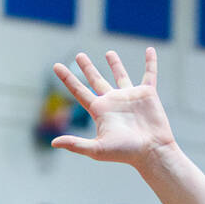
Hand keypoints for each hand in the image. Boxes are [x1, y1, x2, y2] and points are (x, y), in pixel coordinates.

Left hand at [49, 48, 177, 170]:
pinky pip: (149, 74)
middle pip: (96, 80)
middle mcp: (113, 101)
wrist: (151, 151)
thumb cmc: (124, 153)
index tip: (56, 66)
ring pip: (120, 75)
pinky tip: (149, 50)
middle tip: (79, 55)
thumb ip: (75, 144)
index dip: (67, 79)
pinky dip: (150, 62)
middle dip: (87, 68)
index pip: (79, 91)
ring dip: (115, 64)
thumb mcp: (97, 149)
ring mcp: (130, 96)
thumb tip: (53, 143)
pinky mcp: (147, 94)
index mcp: (99, 110)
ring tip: (108, 53)